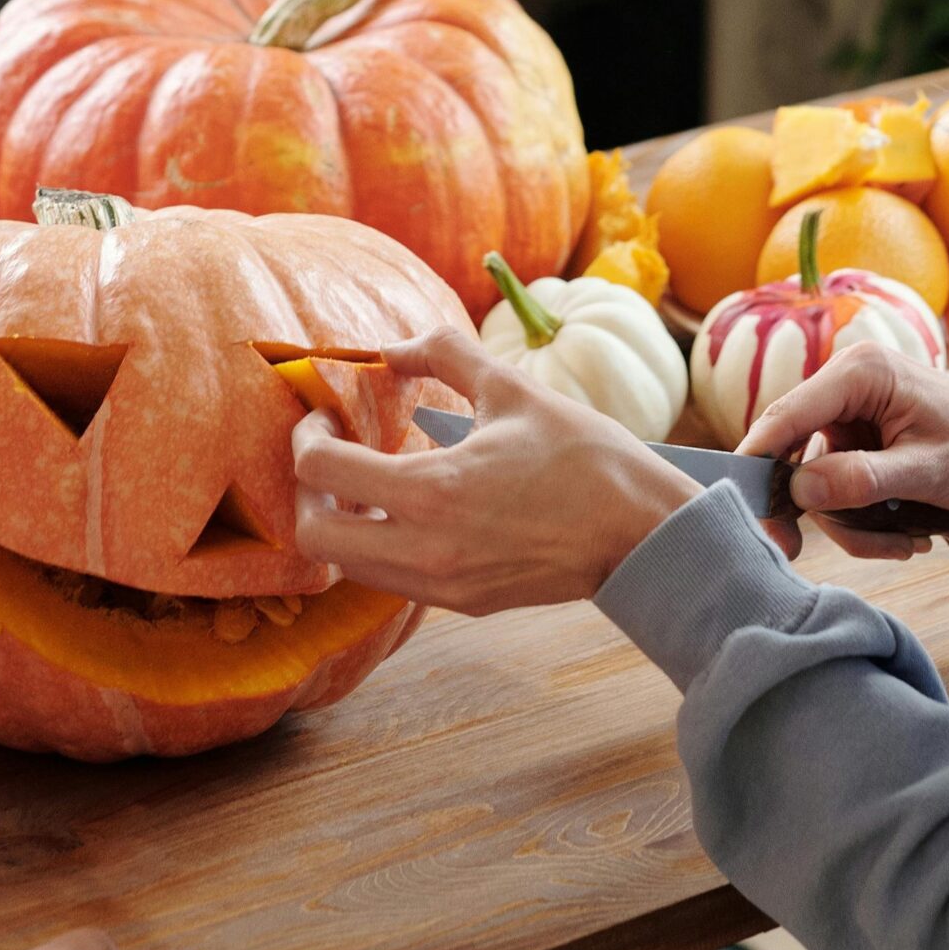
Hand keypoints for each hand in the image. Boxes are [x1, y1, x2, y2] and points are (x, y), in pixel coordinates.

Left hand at [291, 326, 701, 614]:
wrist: (642, 535)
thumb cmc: (585, 457)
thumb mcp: (513, 389)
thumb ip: (444, 353)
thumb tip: (391, 347)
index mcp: (432, 492)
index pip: (322, 472)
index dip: (307, 437)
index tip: (323, 416)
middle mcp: (425, 550)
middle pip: (314, 538)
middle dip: (305, 493)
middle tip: (329, 455)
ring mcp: (441, 585)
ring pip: (347, 566)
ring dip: (339, 523)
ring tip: (364, 481)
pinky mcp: (460, 602)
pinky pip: (388, 579)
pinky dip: (376, 546)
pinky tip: (404, 509)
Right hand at [737, 343, 948, 560]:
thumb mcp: (930, 472)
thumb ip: (863, 480)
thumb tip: (799, 491)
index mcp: (861, 373)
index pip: (786, 416)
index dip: (757, 462)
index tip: (742, 507)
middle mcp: (847, 383)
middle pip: (792, 453)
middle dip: (811, 508)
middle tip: (798, 552)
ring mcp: (851, 412)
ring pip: (814, 479)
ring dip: (849, 521)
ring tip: (901, 543)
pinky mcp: (858, 437)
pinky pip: (836, 484)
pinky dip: (860, 516)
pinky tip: (901, 532)